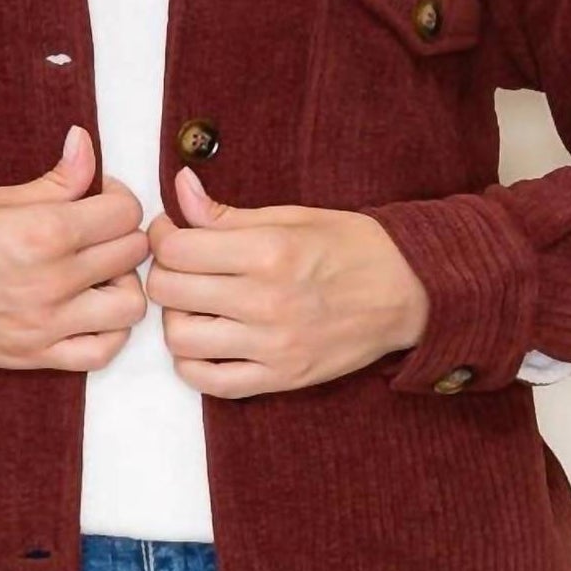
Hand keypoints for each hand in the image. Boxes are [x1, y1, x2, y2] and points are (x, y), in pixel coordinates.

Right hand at [0, 127, 148, 371]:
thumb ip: (56, 179)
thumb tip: (86, 143)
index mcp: (44, 231)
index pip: (125, 212)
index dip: (117, 198)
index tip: (99, 198)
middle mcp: (52, 280)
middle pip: (133, 252)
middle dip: (122, 235)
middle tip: (98, 233)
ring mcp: (47, 324)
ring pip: (131, 305)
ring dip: (123, 284)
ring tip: (98, 275)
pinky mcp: (37, 356)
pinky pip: (103, 352)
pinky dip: (110, 332)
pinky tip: (91, 312)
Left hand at [145, 167, 429, 398]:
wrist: (408, 292)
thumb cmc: (350, 247)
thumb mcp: (292, 217)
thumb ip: (227, 213)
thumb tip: (179, 187)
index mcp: (268, 253)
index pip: (176, 250)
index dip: (163, 236)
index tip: (172, 232)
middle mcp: (266, 302)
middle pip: (169, 292)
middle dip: (164, 273)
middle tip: (182, 266)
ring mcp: (273, 346)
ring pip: (180, 340)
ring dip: (176, 319)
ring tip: (196, 305)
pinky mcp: (281, 378)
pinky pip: (210, 383)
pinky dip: (193, 365)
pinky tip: (205, 342)